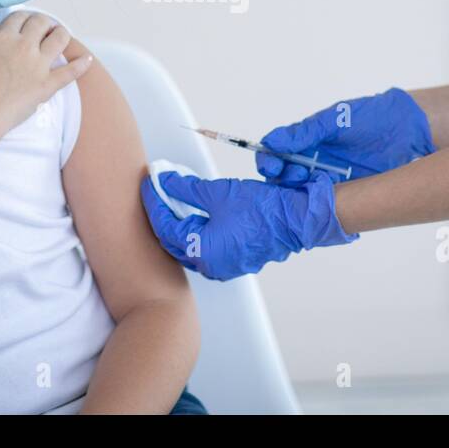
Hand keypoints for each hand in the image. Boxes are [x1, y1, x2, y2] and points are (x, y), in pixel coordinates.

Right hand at [0, 10, 91, 135]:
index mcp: (4, 37)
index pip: (20, 17)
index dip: (23, 18)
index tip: (24, 23)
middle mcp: (25, 46)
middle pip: (42, 23)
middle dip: (43, 22)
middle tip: (43, 27)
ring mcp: (39, 66)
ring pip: (60, 39)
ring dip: (62, 34)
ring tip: (60, 35)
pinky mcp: (48, 85)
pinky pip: (71, 72)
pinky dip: (82, 64)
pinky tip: (87, 59)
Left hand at [141, 169, 357, 280]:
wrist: (298, 220)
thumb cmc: (262, 209)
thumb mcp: (217, 193)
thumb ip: (186, 188)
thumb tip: (165, 181)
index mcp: (202, 250)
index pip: (165, 226)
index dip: (155, 202)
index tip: (150, 183)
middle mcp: (210, 265)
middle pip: (174, 239)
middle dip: (163, 214)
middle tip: (158, 191)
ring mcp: (224, 266)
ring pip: (189, 246)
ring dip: (179, 224)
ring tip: (173, 201)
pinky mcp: (236, 260)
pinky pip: (206, 248)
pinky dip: (196, 231)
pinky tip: (195, 215)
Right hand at [256, 87, 435, 185]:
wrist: (406, 130)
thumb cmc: (369, 117)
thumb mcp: (334, 121)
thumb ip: (304, 132)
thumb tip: (272, 141)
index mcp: (304, 139)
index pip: (274, 152)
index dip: (269, 160)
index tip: (274, 165)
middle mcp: (311, 159)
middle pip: (282, 176)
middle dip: (281, 179)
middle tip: (295, 177)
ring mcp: (326, 176)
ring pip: (299, 191)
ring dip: (297, 192)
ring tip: (309, 186)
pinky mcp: (343, 191)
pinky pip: (322, 200)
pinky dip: (316, 203)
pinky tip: (320, 199)